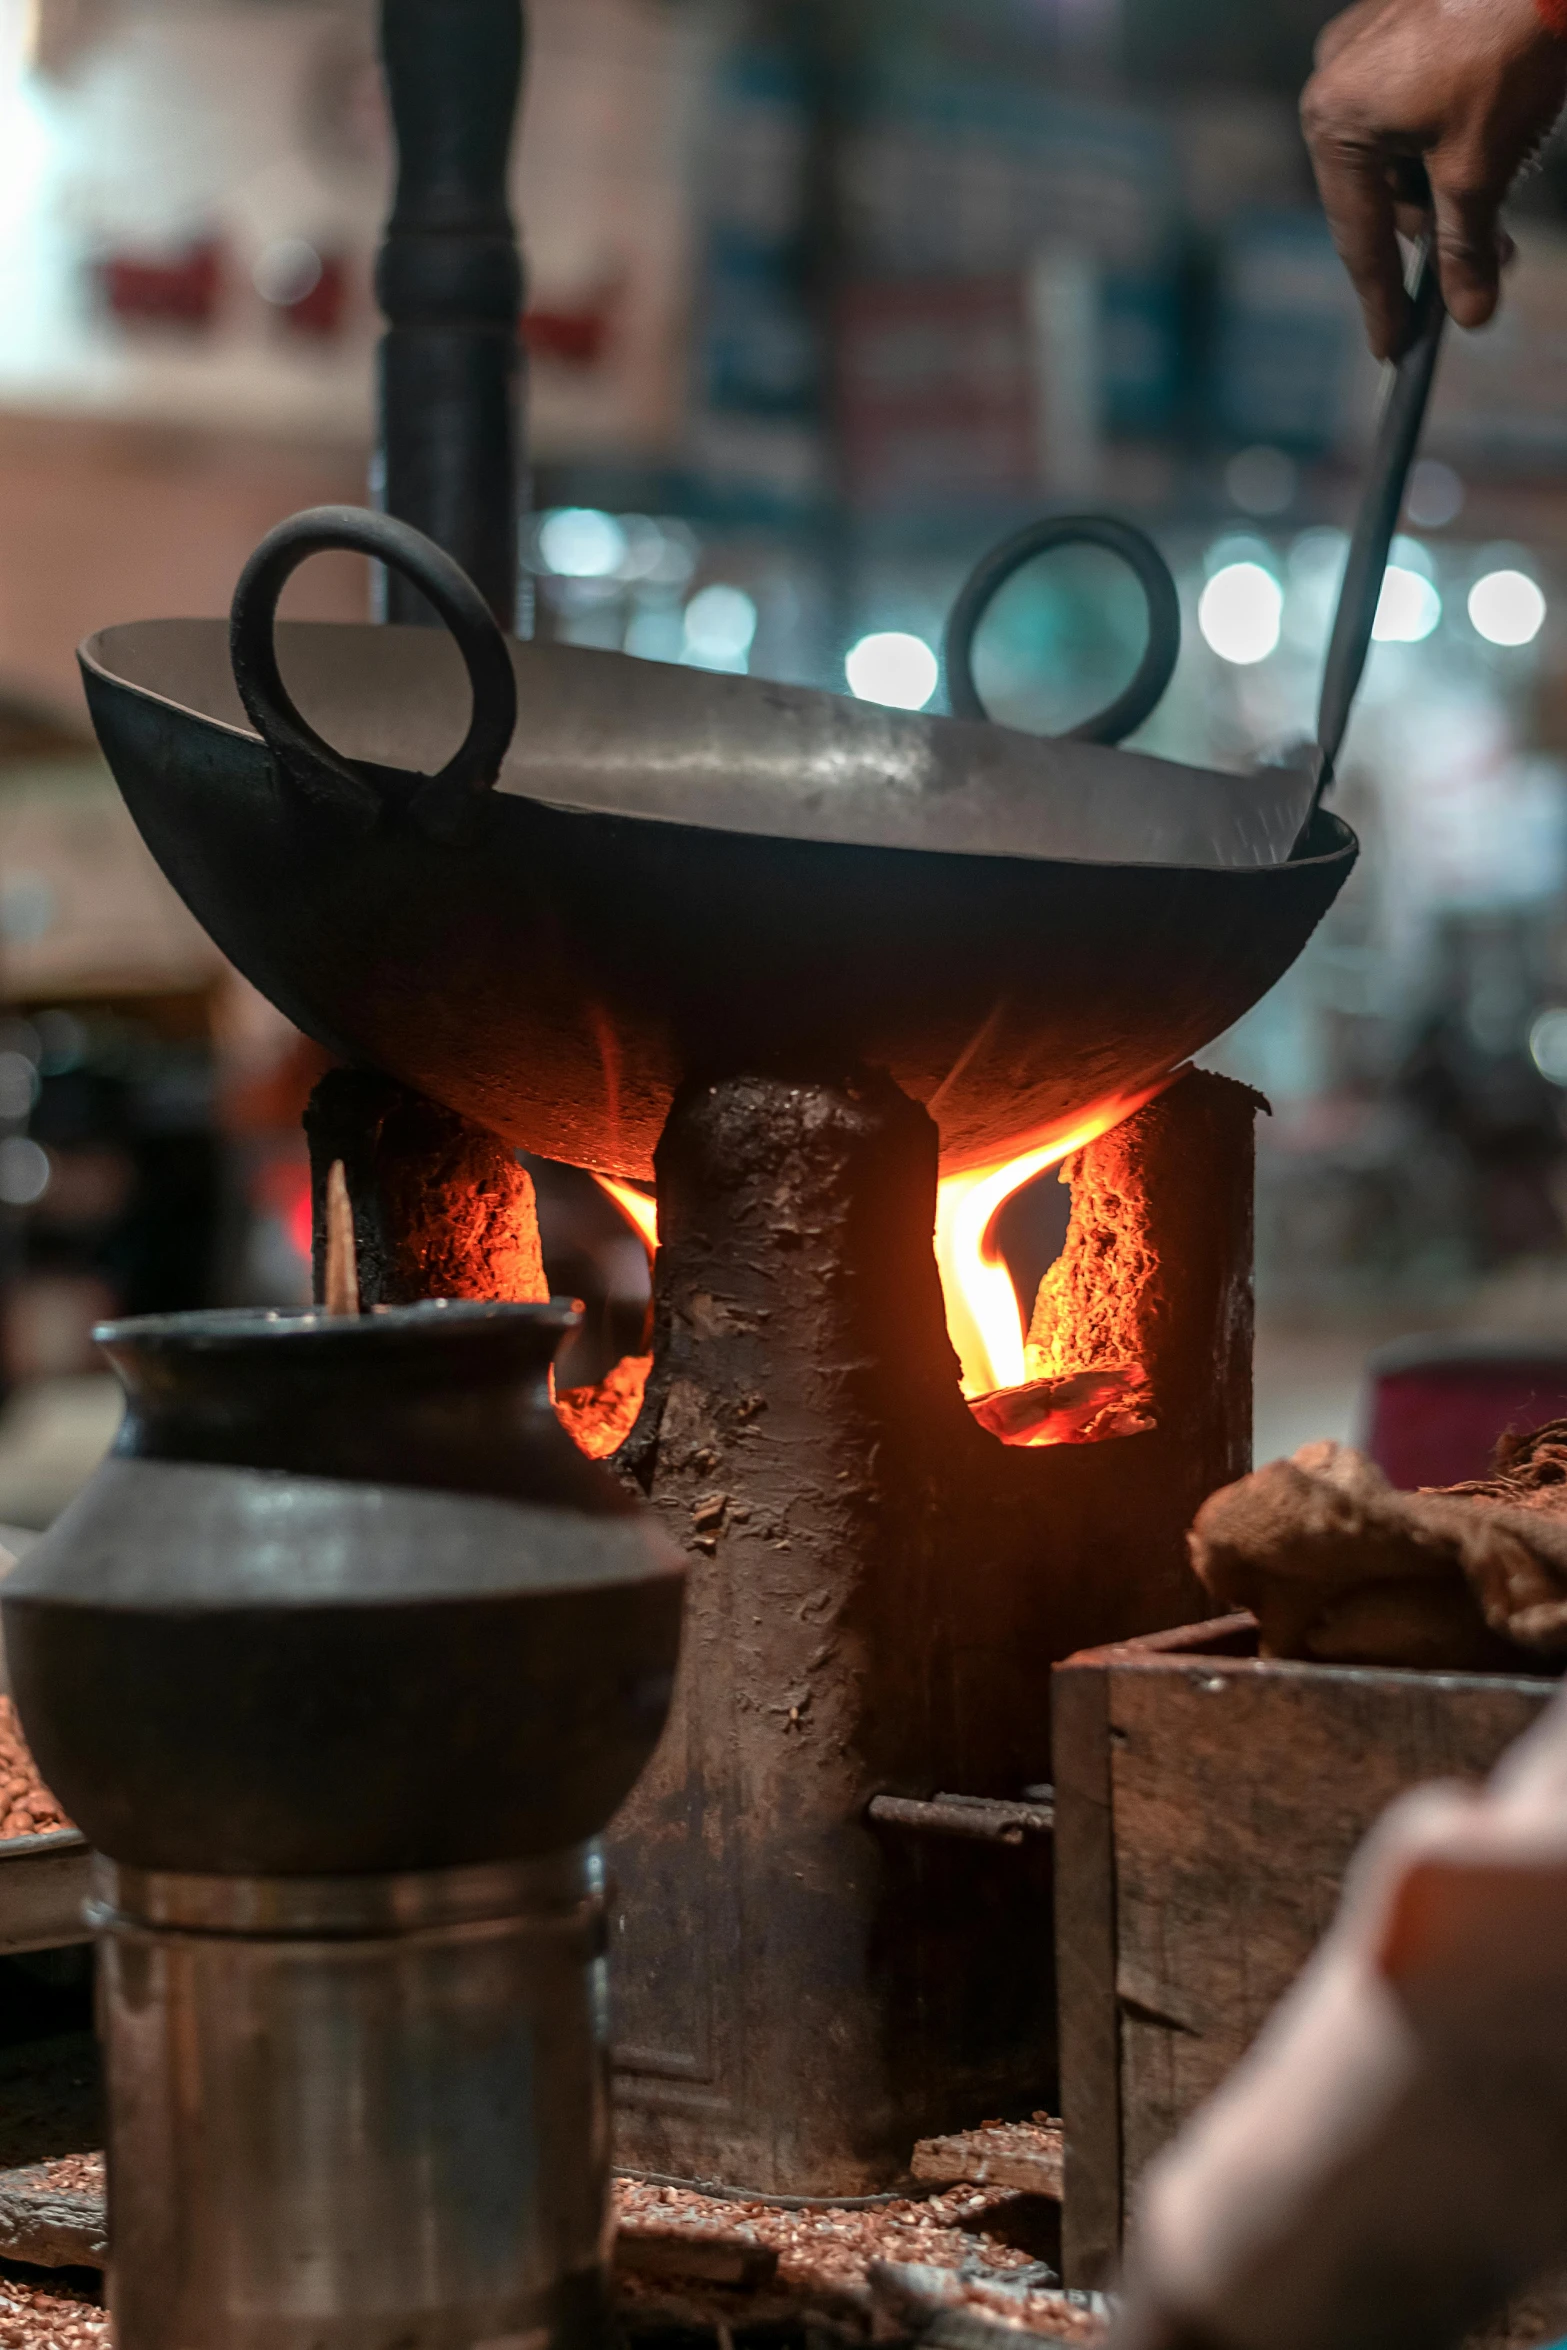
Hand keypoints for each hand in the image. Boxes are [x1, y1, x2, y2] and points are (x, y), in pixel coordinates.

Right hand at [1301, 0, 1566, 358]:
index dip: (1381, 301)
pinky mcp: (1401, 25)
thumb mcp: (1483, 168)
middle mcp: (1334, 81)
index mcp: (1335, 120)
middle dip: (1438, 228)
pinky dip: (1449, 138)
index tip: (1392, 349)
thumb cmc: (1507, 49)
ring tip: (1502, 189)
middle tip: (1494, 256)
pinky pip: (1413, 108)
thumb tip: (1470, 314)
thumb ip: (1467, 248)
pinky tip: (1491, 138)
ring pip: (1402, 152)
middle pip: (1381, 194)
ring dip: (1449, 183)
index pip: (1357, 235)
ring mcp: (1365, 47)